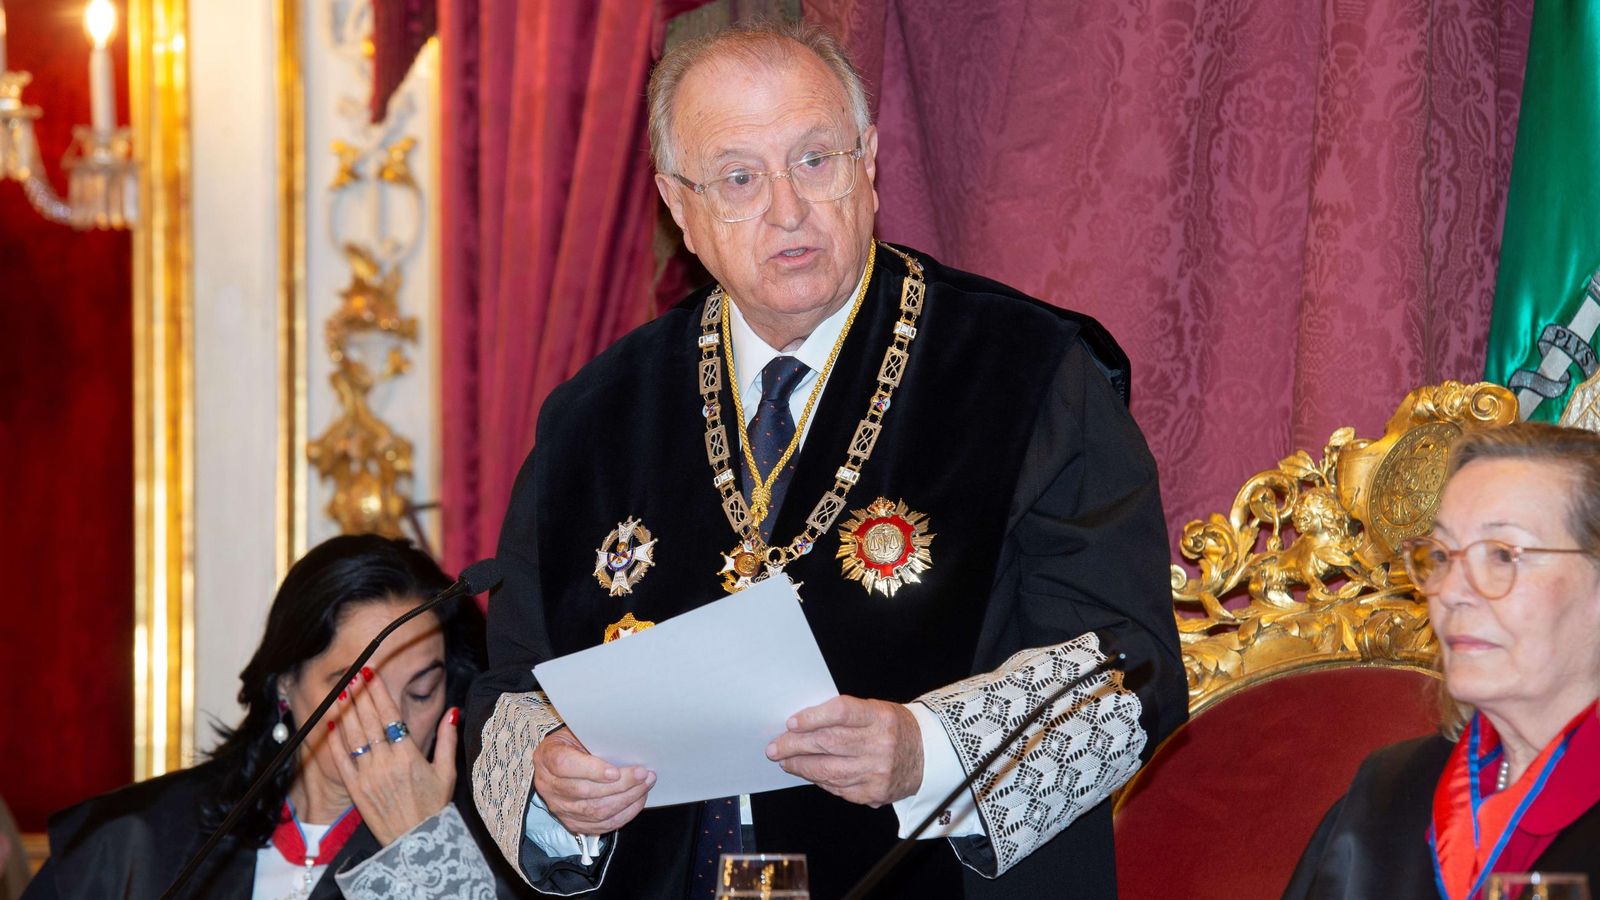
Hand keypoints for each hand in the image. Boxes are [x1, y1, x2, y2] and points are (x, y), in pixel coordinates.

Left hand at [331, 669, 455, 844]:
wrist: (415, 843)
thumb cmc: (433, 807)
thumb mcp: (447, 772)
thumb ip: (447, 739)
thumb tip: (452, 711)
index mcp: (409, 756)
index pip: (390, 716)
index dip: (379, 693)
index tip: (371, 675)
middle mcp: (385, 764)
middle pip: (369, 722)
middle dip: (360, 696)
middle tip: (352, 676)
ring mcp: (368, 776)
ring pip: (353, 737)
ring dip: (346, 713)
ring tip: (340, 692)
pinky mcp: (355, 790)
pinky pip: (341, 761)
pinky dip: (335, 742)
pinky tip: (332, 725)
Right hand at [533, 728, 653, 834]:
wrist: (559, 761)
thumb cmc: (573, 743)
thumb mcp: (578, 732)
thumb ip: (595, 740)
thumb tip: (626, 747)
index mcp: (547, 758)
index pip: (565, 766)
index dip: (592, 770)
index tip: (616, 771)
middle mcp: (549, 786)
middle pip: (584, 791)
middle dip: (620, 785)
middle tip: (643, 775)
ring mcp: (559, 807)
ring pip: (594, 811)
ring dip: (625, 800)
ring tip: (644, 787)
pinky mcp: (572, 822)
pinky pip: (600, 825)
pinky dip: (622, 815)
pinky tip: (636, 802)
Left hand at [766, 695, 923, 806]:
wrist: (928, 755)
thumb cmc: (894, 728)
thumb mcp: (875, 710)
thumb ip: (844, 716)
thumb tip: (803, 725)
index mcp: (880, 717)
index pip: (841, 713)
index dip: (813, 717)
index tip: (791, 722)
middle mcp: (880, 744)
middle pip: (829, 743)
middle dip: (795, 745)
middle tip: (776, 746)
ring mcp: (877, 771)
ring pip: (829, 770)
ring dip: (801, 766)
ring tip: (786, 761)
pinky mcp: (874, 792)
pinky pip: (838, 788)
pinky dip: (820, 781)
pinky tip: (809, 774)